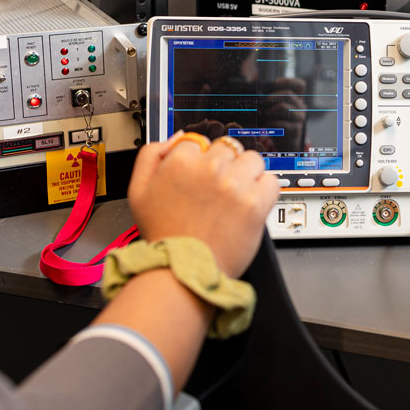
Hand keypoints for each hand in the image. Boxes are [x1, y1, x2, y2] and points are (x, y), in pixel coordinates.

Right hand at [127, 133, 279, 277]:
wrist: (183, 271)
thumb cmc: (164, 236)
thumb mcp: (138, 191)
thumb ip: (152, 155)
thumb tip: (179, 137)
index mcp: (180, 162)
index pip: (200, 141)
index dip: (200, 160)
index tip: (201, 177)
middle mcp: (210, 169)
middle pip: (228, 148)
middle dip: (224, 166)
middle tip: (217, 190)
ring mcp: (235, 184)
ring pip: (252, 159)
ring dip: (246, 174)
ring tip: (234, 197)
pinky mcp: (256, 202)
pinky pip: (271, 180)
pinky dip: (265, 191)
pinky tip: (249, 204)